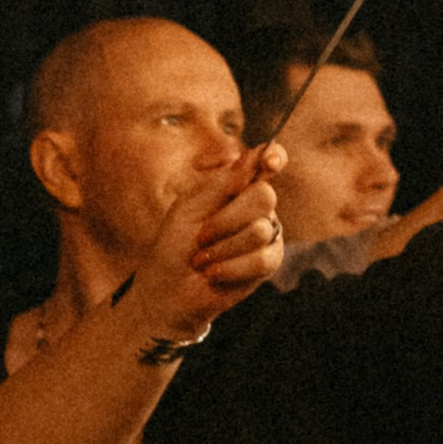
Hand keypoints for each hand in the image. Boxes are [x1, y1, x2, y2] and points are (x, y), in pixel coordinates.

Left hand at [131, 149, 285, 345]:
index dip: (273, 157)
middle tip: (201, 237)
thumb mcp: (191, 206)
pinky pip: (261, 260)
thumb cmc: (175, 244)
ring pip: (259, 231)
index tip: (271, 160)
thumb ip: (223, 182)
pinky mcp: (269, 263)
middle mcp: (257, 208)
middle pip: (264, 196)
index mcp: (237, 187)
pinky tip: (212, 273)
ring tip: (201, 259)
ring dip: (222, 248)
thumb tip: (254, 155)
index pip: (265, 163)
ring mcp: (267, 234)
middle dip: (227, 219)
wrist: (169, 288)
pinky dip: (231, 267)